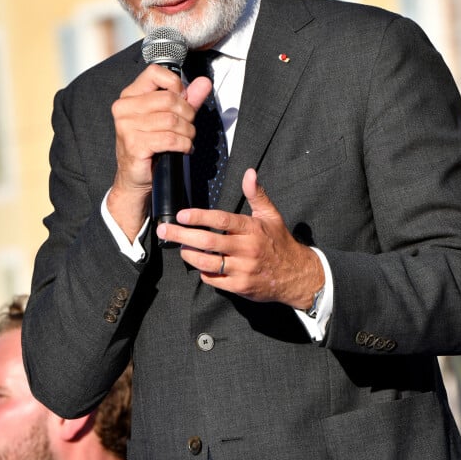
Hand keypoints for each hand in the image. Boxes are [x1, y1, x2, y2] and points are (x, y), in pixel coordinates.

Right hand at [108, 64, 210, 239]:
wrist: (135, 178)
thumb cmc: (151, 146)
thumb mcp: (170, 118)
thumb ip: (187, 99)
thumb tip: (204, 82)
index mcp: (130, 96)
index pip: (155, 72)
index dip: (176, 85)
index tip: (183, 100)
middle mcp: (124, 108)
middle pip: (169, 99)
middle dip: (188, 114)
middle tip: (188, 126)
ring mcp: (127, 127)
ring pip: (172, 120)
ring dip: (188, 132)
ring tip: (187, 139)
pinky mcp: (135, 145)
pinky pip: (170, 139)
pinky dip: (184, 145)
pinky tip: (183, 149)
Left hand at [156, 168, 324, 308]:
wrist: (296, 275)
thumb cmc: (279, 242)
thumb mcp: (271, 215)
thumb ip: (256, 194)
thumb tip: (249, 172)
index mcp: (252, 228)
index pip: (221, 220)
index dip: (199, 216)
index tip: (181, 215)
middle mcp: (247, 249)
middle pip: (208, 241)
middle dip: (182, 235)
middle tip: (164, 231)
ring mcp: (243, 269)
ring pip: (207, 262)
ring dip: (189, 255)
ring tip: (180, 248)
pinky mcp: (240, 287)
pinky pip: (214, 279)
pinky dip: (203, 272)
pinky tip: (200, 265)